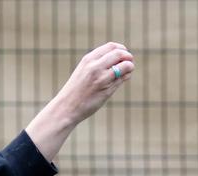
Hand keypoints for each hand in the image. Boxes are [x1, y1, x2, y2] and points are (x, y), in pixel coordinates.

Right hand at [26, 42, 134, 161]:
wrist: (67, 107)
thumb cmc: (76, 90)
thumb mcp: (83, 70)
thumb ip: (97, 63)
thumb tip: (117, 57)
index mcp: (88, 59)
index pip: (111, 47)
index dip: (121, 49)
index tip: (124, 53)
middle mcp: (95, 66)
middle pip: (119, 54)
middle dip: (128, 57)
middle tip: (130, 61)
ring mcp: (102, 78)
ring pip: (124, 65)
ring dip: (130, 66)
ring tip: (129, 69)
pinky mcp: (107, 90)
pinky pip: (122, 79)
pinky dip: (127, 75)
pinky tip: (126, 77)